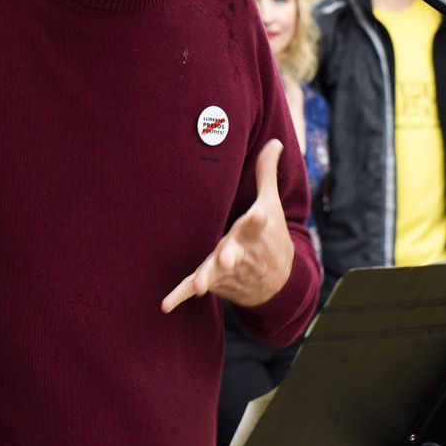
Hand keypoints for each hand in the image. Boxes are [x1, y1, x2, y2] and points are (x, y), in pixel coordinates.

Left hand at [162, 139, 292, 311]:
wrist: (279, 281)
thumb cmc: (271, 233)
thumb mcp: (270, 203)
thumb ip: (266, 172)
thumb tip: (274, 140)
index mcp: (255, 228)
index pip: (260, 221)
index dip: (260, 216)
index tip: (260, 212)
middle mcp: (242, 250)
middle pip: (236, 251)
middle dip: (231, 255)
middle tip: (228, 259)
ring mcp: (228, 268)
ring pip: (215, 272)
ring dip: (207, 277)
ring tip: (199, 287)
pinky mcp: (215, 280)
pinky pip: (192, 287)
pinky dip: (179, 297)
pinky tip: (165, 305)